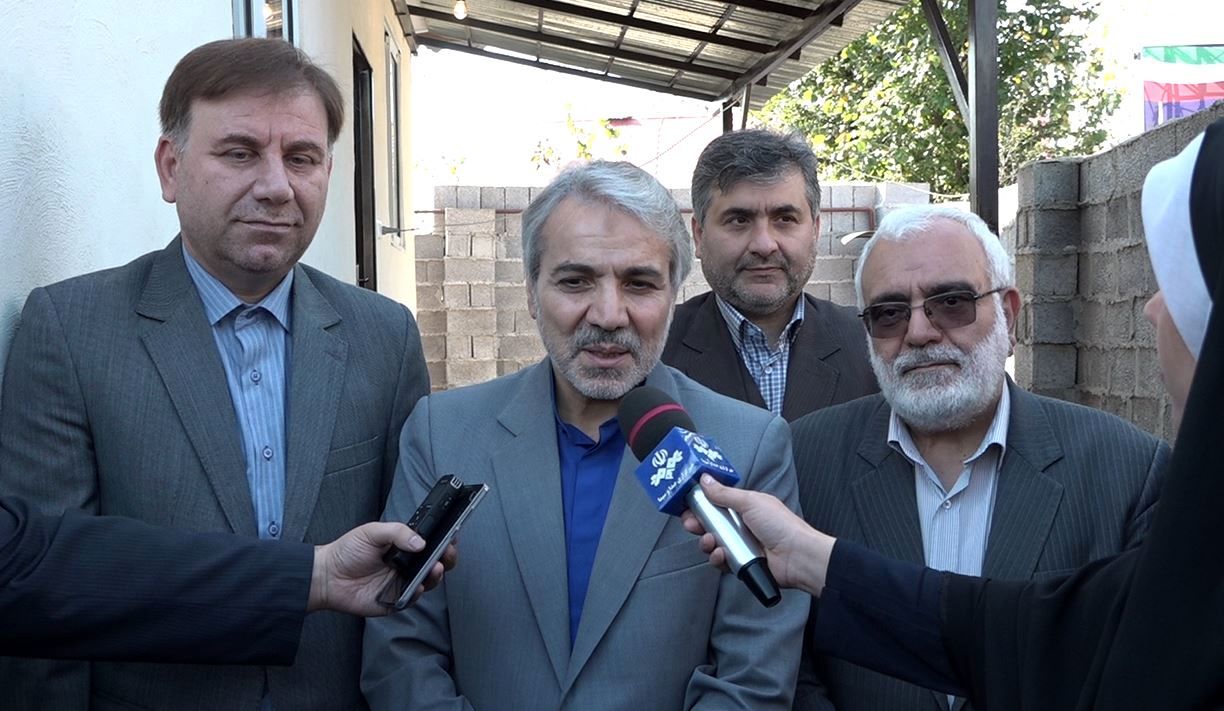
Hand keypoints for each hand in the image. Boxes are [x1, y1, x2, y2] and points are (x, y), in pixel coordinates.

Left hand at [308, 522, 457, 615]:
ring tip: (436, 567)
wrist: (327, 576)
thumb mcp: (372, 532)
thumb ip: (397, 532)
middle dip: (448, 557)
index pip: (431, 542)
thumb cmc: (348, 551)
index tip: (451, 534)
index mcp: (404, 546)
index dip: (444, 539)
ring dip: (436, 575)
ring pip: (429, 581)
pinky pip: (413, 598)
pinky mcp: (396, 600)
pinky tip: (417, 586)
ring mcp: (403, 582)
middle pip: (437, 562)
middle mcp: (408, 564)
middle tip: (447, 552)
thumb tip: (420, 542)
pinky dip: (418, 592)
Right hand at [681, 475, 834, 594]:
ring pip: (712, 543)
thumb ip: (724, 493)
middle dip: (697, 524)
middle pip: (709, 524)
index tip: (688, 505)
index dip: (701, 504)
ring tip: (711, 541)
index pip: (716, 503)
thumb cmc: (782, 526)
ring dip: (707, 542)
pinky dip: (717, 559)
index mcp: (744, 507)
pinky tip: (721, 555)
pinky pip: (720, 561)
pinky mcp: (740, 563)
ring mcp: (740, 545)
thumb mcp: (750, 502)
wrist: (797, 556)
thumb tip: (705, 480)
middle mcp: (741, 525)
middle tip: (692, 524)